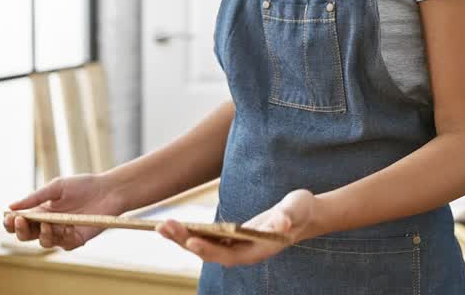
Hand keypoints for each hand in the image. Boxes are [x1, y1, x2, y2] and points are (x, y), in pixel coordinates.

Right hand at [3, 174, 122, 250]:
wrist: (108, 190)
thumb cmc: (82, 186)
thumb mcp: (56, 187)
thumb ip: (35, 198)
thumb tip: (10, 206)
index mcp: (41, 211)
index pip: (20, 222)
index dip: (11, 222)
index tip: (8, 217)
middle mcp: (48, 225)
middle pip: (27, 235)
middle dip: (20, 230)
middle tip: (20, 221)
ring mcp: (62, 233)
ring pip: (43, 243)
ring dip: (40, 234)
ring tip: (45, 222)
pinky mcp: (76, 240)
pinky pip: (62, 244)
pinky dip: (59, 237)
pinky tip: (61, 226)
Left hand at [158, 189, 316, 266]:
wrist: (302, 215)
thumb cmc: (299, 212)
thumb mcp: (296, 210)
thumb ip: (287, 218)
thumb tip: (281, 224)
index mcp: (257, 250)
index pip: (228, 255)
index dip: (209, 249)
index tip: (191, 241)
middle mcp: (243, 253)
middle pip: (209, 252)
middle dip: (186, 241)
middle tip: (164, 227)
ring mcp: (236, 247)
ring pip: (204, 247)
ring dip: (183, 238)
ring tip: (162, 227)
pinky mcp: (231, 239)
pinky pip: (206, 239)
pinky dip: (190, 233)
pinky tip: (175, 226)